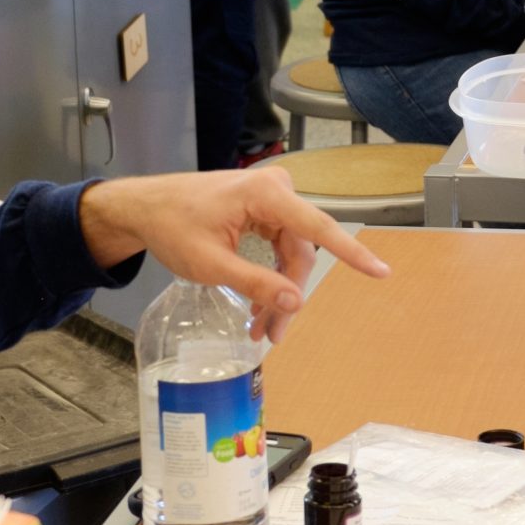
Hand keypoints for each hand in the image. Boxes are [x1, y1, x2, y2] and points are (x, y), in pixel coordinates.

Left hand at [76, 168, 389, 342]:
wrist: (145, 208)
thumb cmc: (172, 227)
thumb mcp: (212, 264)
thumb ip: (256, 283)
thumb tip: (296, 302)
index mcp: (265, 194)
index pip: (318, 228)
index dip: (351, 253)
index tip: (380, 271)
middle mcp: (274, 190)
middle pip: (300, 251)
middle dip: (289, 295)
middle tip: (272, 334)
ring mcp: (270, 197)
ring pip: (291, 254)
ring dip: (279, 291)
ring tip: (262, 328)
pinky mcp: (263, 207)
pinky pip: (279, 246)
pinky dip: (271, 276)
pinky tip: (260, 306)